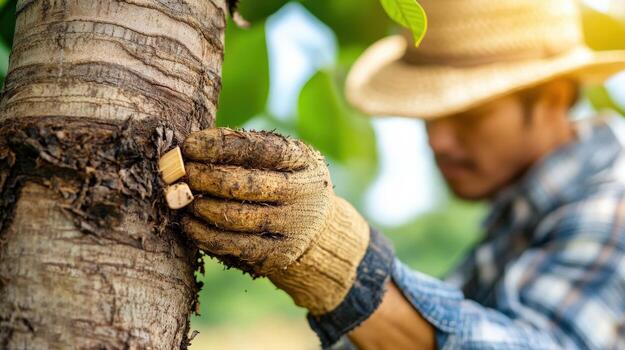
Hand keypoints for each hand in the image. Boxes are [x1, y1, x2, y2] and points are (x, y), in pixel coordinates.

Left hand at [181, 128, 369, 314]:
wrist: (318, 229)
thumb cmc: (284, 182)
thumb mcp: (280, 159)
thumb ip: (245, 151)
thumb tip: (187, 151)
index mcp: (303, 161)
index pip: (261, 149)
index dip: (221, 146)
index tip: (189, 145)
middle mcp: (303, 193)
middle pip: (247, 185)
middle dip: (205, 177)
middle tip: (181, 173)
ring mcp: (291, 227)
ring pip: (237, 217)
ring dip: (201, 205)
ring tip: (182, 196)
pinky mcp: (277, 254)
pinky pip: (233, 246)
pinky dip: (204, 234)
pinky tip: (189, 222)